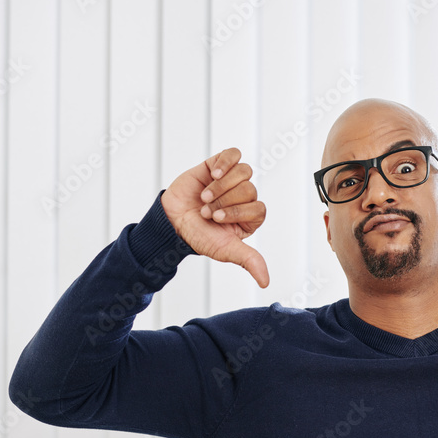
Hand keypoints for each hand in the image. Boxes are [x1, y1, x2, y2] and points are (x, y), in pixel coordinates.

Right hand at [161, 148, 268, 287]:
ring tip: (205, 196)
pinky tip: (213, 173)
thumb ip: (248, 260)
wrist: (171, 220)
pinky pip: (233, 155)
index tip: (216, 219)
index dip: (237, 212)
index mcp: (251, 218)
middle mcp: (245, 198)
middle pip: (250, 189)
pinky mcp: (218, 165)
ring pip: (244, 172)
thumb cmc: (199, 236)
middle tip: (206, 211)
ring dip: (222, 185)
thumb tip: (265, 282)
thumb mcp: (224, 250)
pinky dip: (225, 163)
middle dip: (224, 201)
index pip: (259, 208)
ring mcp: (232, 180)